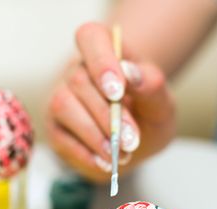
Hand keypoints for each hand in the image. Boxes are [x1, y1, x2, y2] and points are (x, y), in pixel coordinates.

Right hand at [46, 22, 174, 181]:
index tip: (118, 92)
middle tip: (131, 140)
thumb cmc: (147, 113)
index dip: (101, 62)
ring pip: (63, 106)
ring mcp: (60, 98)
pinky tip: (106, 163)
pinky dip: (85, 153)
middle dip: (106, 114)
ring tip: (120, 155)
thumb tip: (130, 73)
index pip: (91, 37)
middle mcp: (76, 70)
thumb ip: (151, 86)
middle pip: (78, 80)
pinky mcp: (55, 128)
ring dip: (94, 134)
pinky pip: (61, 137)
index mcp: (103, 51)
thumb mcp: (161, 103)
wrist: (134, 143)